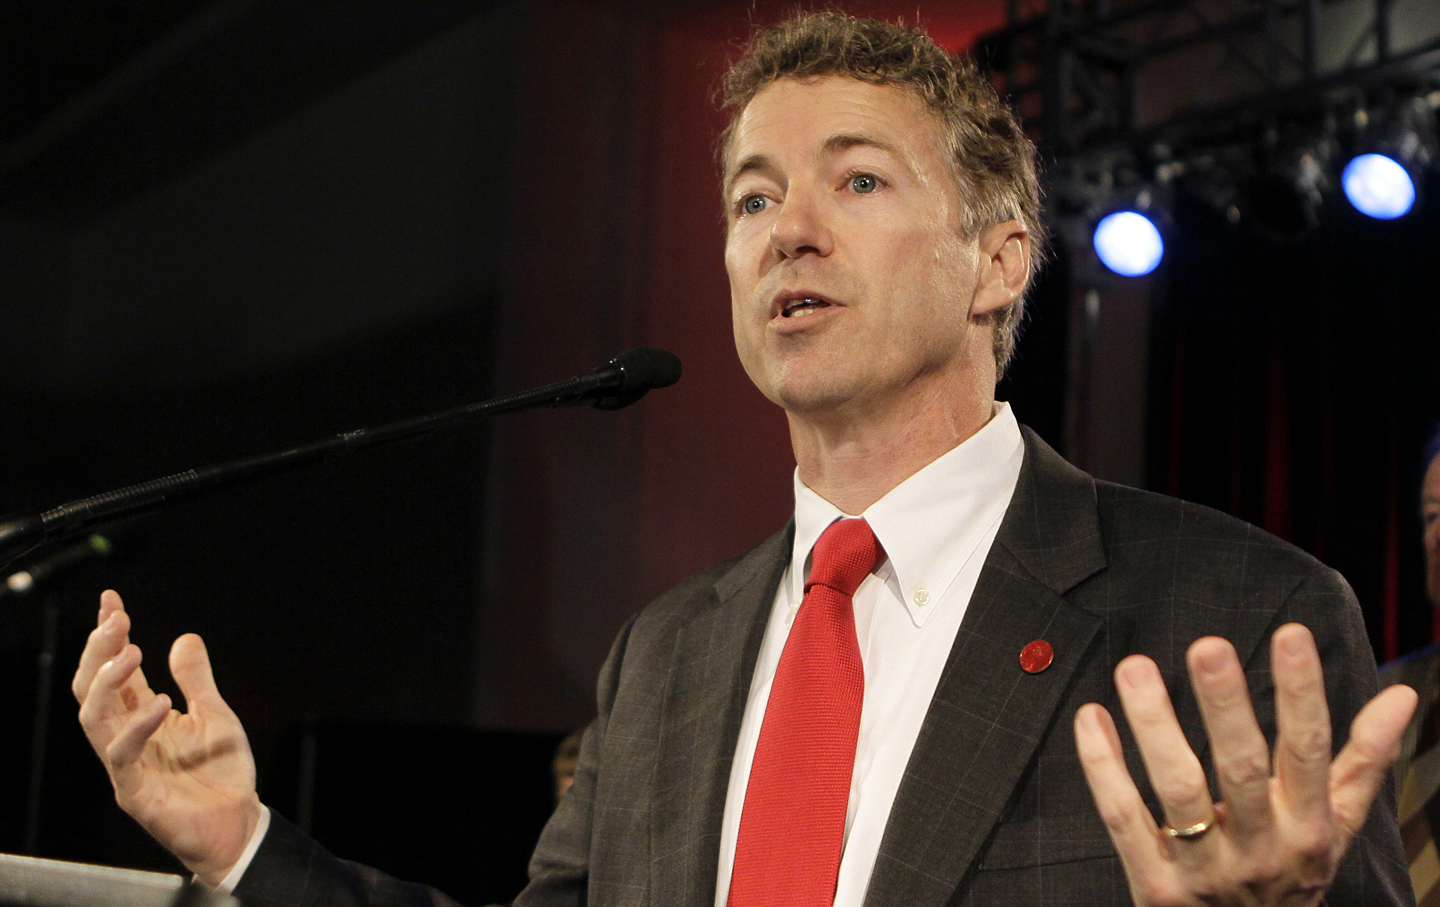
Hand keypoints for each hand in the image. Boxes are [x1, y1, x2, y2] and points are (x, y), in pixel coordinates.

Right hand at [72, 590, 261, 886]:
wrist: (237, 822)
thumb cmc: (221, 773)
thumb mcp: (216, 715)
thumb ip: (197, 679)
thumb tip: (185, 637)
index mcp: (142, 715)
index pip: (116, 669)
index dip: (109, 636)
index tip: (111, 600)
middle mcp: (126, 735)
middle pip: (92, 688)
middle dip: (99, 651)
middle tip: (116, 621)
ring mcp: (126, 763)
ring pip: (93, 718)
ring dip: (109, 681)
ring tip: (133, 652)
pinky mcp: (134, 791)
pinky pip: (122, 756)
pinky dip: (138, 727)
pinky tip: (160, 704)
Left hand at [1074, 622, 1416, 906]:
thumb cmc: (1290, 875)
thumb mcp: (1335, 826)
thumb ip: (1363, 759)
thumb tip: (1402, 695)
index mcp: (1307, 826)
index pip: (1307, 750)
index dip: (1302, 693)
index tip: (1291, 635)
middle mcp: (1261, 848)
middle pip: (1242, 769)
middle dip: (1226, 707)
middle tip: (1208, 647)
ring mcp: (1206, 870)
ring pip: (1178, 792)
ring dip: (1155, 727)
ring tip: (1135, 669)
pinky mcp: (1155, 886)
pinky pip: (1124, 818)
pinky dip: (1103, 767)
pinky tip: (1091, 718)